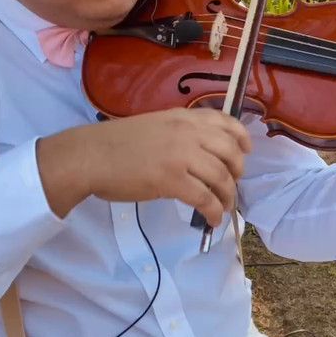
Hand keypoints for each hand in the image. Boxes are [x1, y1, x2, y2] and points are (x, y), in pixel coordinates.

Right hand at [37, 108, 251, 225]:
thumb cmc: (116, 144)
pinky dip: (214, 210)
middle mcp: (188, 133)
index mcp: (183, 117)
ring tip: (225, 207)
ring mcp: (181, 156)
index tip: (245, 152)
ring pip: (221, 178)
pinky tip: (212, 218)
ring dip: (228, 196)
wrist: (90, 156)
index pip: (225, 122)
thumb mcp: (155, 126)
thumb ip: (180, 134)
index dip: (241, 138)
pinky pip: (205, 198)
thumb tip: (201, 155)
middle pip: (230, 153)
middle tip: (232, 185)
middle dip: (237, 172)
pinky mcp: (172, 180)